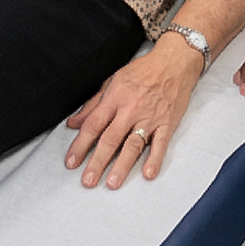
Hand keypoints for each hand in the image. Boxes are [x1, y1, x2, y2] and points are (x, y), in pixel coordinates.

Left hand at [64, 33, 200, 189]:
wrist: (173, 62)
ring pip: (133, 144)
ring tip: (112, 183)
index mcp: (115, 97)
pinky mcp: (167, 123)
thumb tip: (73, 123)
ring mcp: (150, 117)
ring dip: (122, 165)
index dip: (80, 145)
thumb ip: (93, 104)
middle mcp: (130, 108)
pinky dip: (155, 159)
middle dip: (97, 162)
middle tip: (87, 181)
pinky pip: (160, 144)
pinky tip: (148, 173)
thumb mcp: (113, 81)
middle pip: (110, 138)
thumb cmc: (142, 71)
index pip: (93, 124)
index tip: (71, 162)